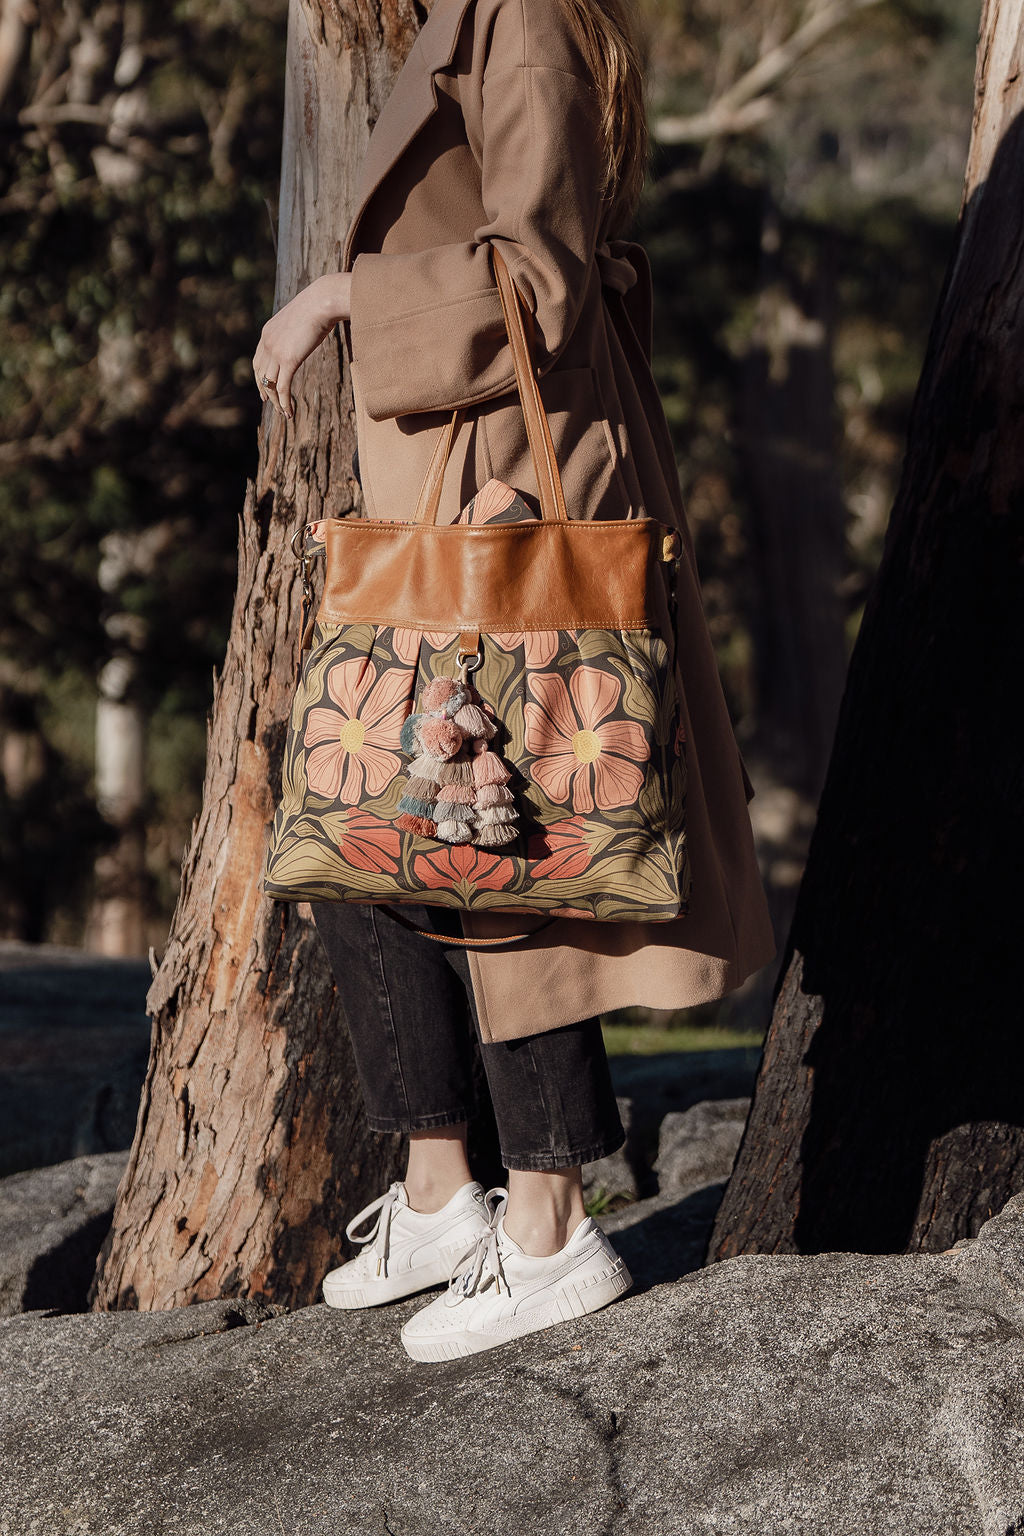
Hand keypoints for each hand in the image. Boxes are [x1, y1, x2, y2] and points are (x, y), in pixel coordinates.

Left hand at [253, 272, 351, 418]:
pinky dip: (285, 403)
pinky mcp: (288, 360)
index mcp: (267, 333)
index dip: (259, 376)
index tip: (264, 387)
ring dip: (276, 402)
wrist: (322, 301)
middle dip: (265, 391)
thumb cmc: (319, 306)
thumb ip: (297, 331)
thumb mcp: (301, 319)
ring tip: (284, 413)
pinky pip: (283, 388)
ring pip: (271, 385)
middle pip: (261, 375)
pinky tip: (289, 413)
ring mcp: (276, 352)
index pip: (258, 360)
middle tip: (269, 404)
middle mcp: (267, 343)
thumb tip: (306, 332)